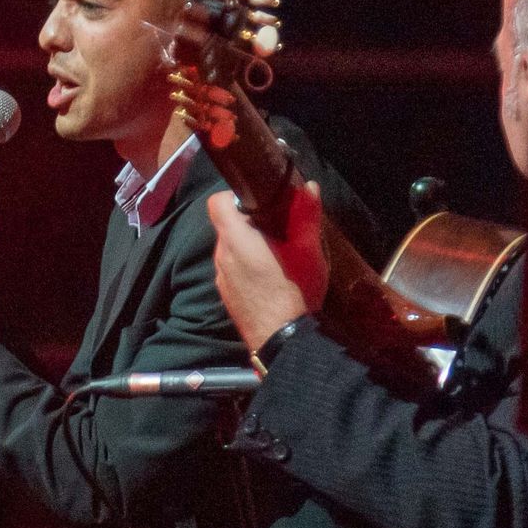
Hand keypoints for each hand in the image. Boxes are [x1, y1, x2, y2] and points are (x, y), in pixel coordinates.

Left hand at [206, 181, 328, 349]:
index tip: (257, 202)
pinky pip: (232, 270)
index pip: (217, 203)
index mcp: (235, 239)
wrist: (283, 340)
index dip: (234, 196)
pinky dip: (246, 266)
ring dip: (248, 246)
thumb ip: (307, 216)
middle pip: (226, 227)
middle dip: (248, 223)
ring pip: (230, 250)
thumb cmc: (294, 291)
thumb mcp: (308, 251)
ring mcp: (221, 278)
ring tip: (277, 254)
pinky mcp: (226, 296)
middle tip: (276, 228)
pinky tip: (269, 278)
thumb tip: (310, 187)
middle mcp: (221, 256)